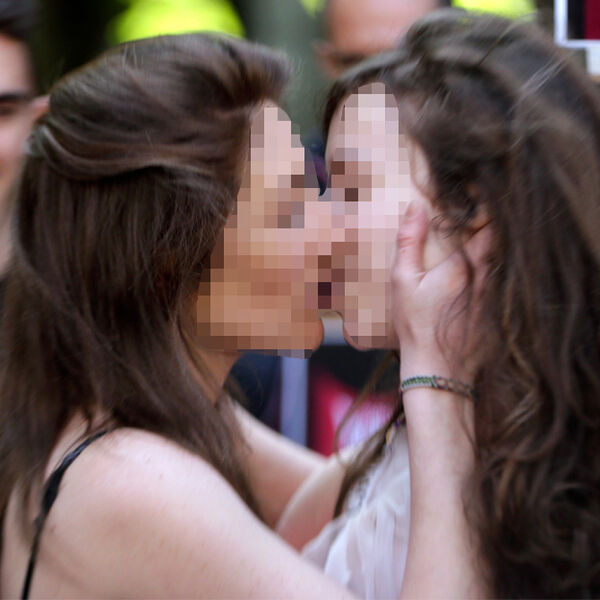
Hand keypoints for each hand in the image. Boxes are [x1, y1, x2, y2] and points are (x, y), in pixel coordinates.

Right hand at [391, 202, 490, 381]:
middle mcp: (485, 278)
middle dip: (486, 223)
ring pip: (498, 260)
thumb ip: (409, 242)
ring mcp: (493, 295)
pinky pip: (496, 280)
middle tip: (471, 211)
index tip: (475, 191)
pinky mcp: (494, 310)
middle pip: (496, 240)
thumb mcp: (402, 281)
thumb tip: (415, 207)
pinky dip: (488, 268)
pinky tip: (471, 273)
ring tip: (471, 238)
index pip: (486, 225)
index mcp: (464, 266)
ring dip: (488, 246)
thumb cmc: (416, 326)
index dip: (484, 205)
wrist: (437, 369)